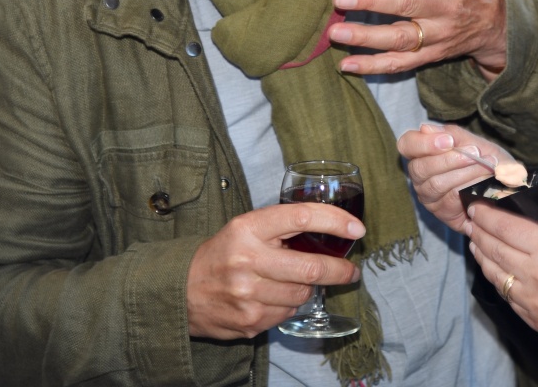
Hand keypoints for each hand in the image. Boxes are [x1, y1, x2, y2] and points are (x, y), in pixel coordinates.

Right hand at [186, 203, 363, 338]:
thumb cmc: (222, 254)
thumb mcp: (245, 228)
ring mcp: (248, 295)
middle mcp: (247, 260)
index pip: (302, 217)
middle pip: (311, 267)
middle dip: (340, 270)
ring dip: (308, 288)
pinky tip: (274, 297)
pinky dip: (289, 304)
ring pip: (303, 293)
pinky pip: (288, 312)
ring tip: (295, 281)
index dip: (335, 222)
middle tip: (351, 271)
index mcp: (248, 229)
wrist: (180, 291)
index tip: (357, 229)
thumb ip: (281, 227)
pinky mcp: (249, 321)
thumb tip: (331, 230)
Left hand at [329, 0, 506, 78]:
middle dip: (373, 2)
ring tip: (335, 32)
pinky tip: (345, 64)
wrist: (500, 25)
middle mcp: (447, 7)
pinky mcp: (430, 55)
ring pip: (402, 39)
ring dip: (367, 38)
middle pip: (408, 6)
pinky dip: (373, 67)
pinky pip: (401, 64)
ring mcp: (439, 35)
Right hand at [397, 122, 516, 232]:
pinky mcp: (441, 212)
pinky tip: (485, 182)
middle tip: (474, 152)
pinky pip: (450, 199)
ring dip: (463, 173)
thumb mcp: (475, 143)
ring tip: (485, 165)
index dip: (423, 143)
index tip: (448, 141)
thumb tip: (425, 128)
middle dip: (448, 159)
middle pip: (419, 168)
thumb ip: (453, 135)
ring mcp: (429, 196)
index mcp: (424, 153)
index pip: (407, 145)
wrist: (507, 187)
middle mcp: (420, 176)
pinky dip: (469, 187)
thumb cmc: (488, 162)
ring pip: (436, 184)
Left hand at [466, 202, 537, 360]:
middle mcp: (536, 277)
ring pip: (494, 273)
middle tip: (471, 219)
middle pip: (494, 248)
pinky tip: (494, 267)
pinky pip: (506, 294)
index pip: (506, 227)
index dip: (487, 215)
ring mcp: (531, 302)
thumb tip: (526, 209)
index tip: (477, 206)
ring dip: (481, 254)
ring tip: (476, 240)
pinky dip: (496, 277)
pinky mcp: (532, 320)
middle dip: (479, 231)